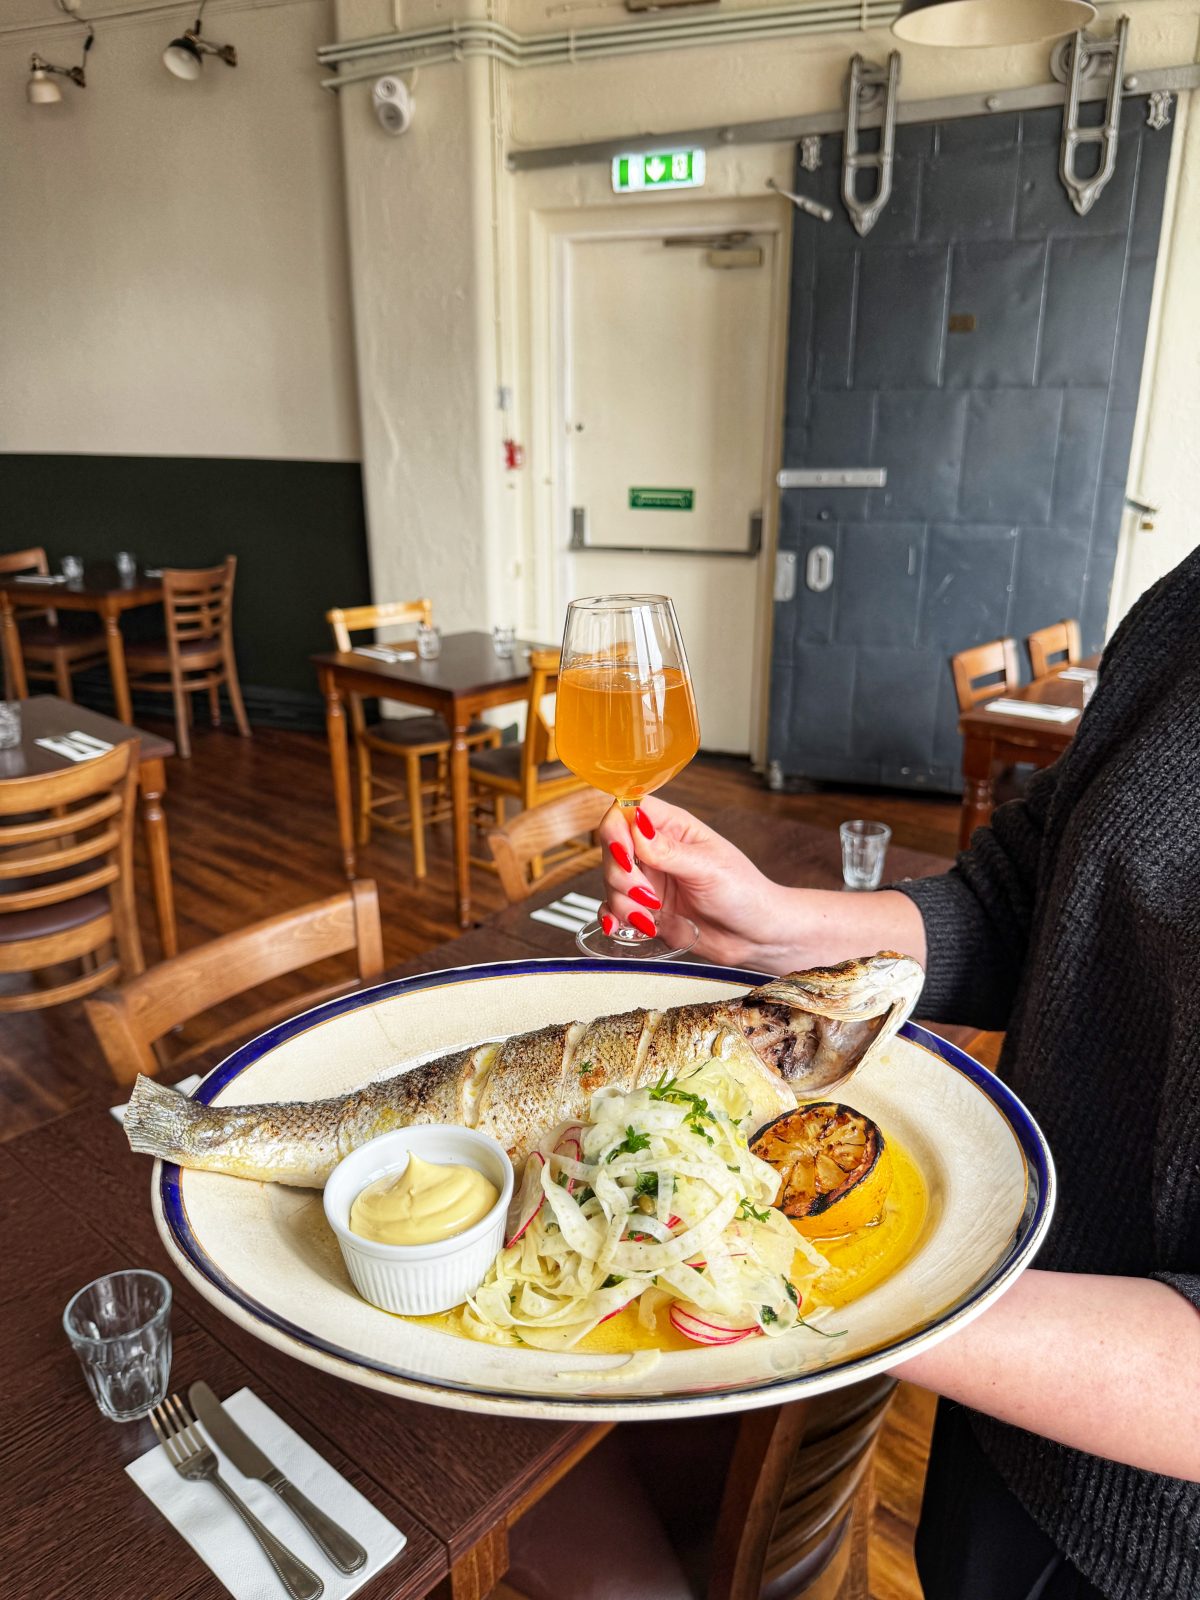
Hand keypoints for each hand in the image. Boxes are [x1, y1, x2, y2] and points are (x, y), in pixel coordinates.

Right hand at [597, 797, 793, 970]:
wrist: (756, 936)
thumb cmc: (745, 893)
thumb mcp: (709, 869)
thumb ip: (669, 851)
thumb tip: (636, 826)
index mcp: (673, 827)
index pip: (628, 811)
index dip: (617, 830)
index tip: (626, 855)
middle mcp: (656, 850)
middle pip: (612, 849)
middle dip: (621, 876)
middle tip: (649, 895)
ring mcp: (649, 880)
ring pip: (611, 882)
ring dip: (623, 902)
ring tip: (652, 917)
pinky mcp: (646, 908)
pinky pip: (614, 908)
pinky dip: (615, 918)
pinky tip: (628, 926)